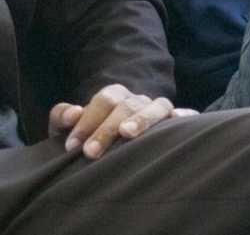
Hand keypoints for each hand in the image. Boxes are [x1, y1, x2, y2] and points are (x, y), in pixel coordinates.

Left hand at [47, 83, 196, 159]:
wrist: (111, 146)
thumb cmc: (89, 138)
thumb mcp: (69, 128)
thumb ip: (62, 117)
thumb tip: (73, 113)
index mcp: (114, 97)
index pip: (103, 101)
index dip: (86, 122)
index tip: (72, 146)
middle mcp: (138, 100)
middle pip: (126, 106)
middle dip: (106, 129)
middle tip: (90, 153)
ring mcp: (159, 111)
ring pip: (157, 106)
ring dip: (141, 119)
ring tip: (126, 134)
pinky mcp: (177, 125)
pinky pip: (187, 114)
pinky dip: (184, 115)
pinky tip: (177, 121)